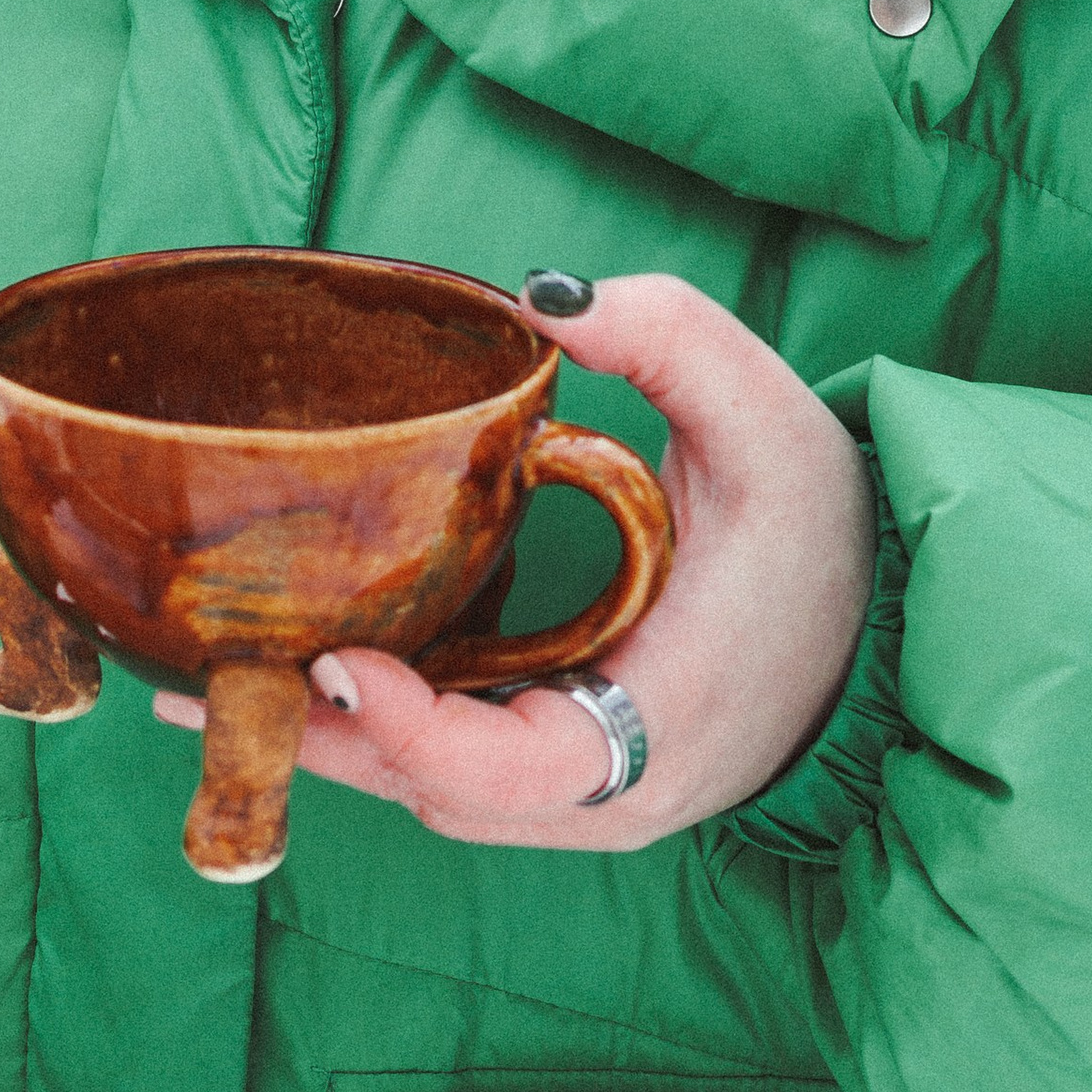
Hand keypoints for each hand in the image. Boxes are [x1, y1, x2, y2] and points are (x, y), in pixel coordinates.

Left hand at [155, 271, 876, 850]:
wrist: (890, 621)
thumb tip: (543, 296)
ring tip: (213, 679)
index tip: (336, 663)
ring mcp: (592, 794)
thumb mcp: (770, 416)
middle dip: (323, 744)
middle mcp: (616, 790)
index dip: (413, 732)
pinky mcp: (573, 770)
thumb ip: (671, 337)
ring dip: (335, 743)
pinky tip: (302, 671)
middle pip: (439, 795)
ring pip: (435, 794)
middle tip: (201, 682)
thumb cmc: (829, 532)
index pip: (515, 770)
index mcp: (664, 725)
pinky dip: (380, 730)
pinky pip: (457, 770)